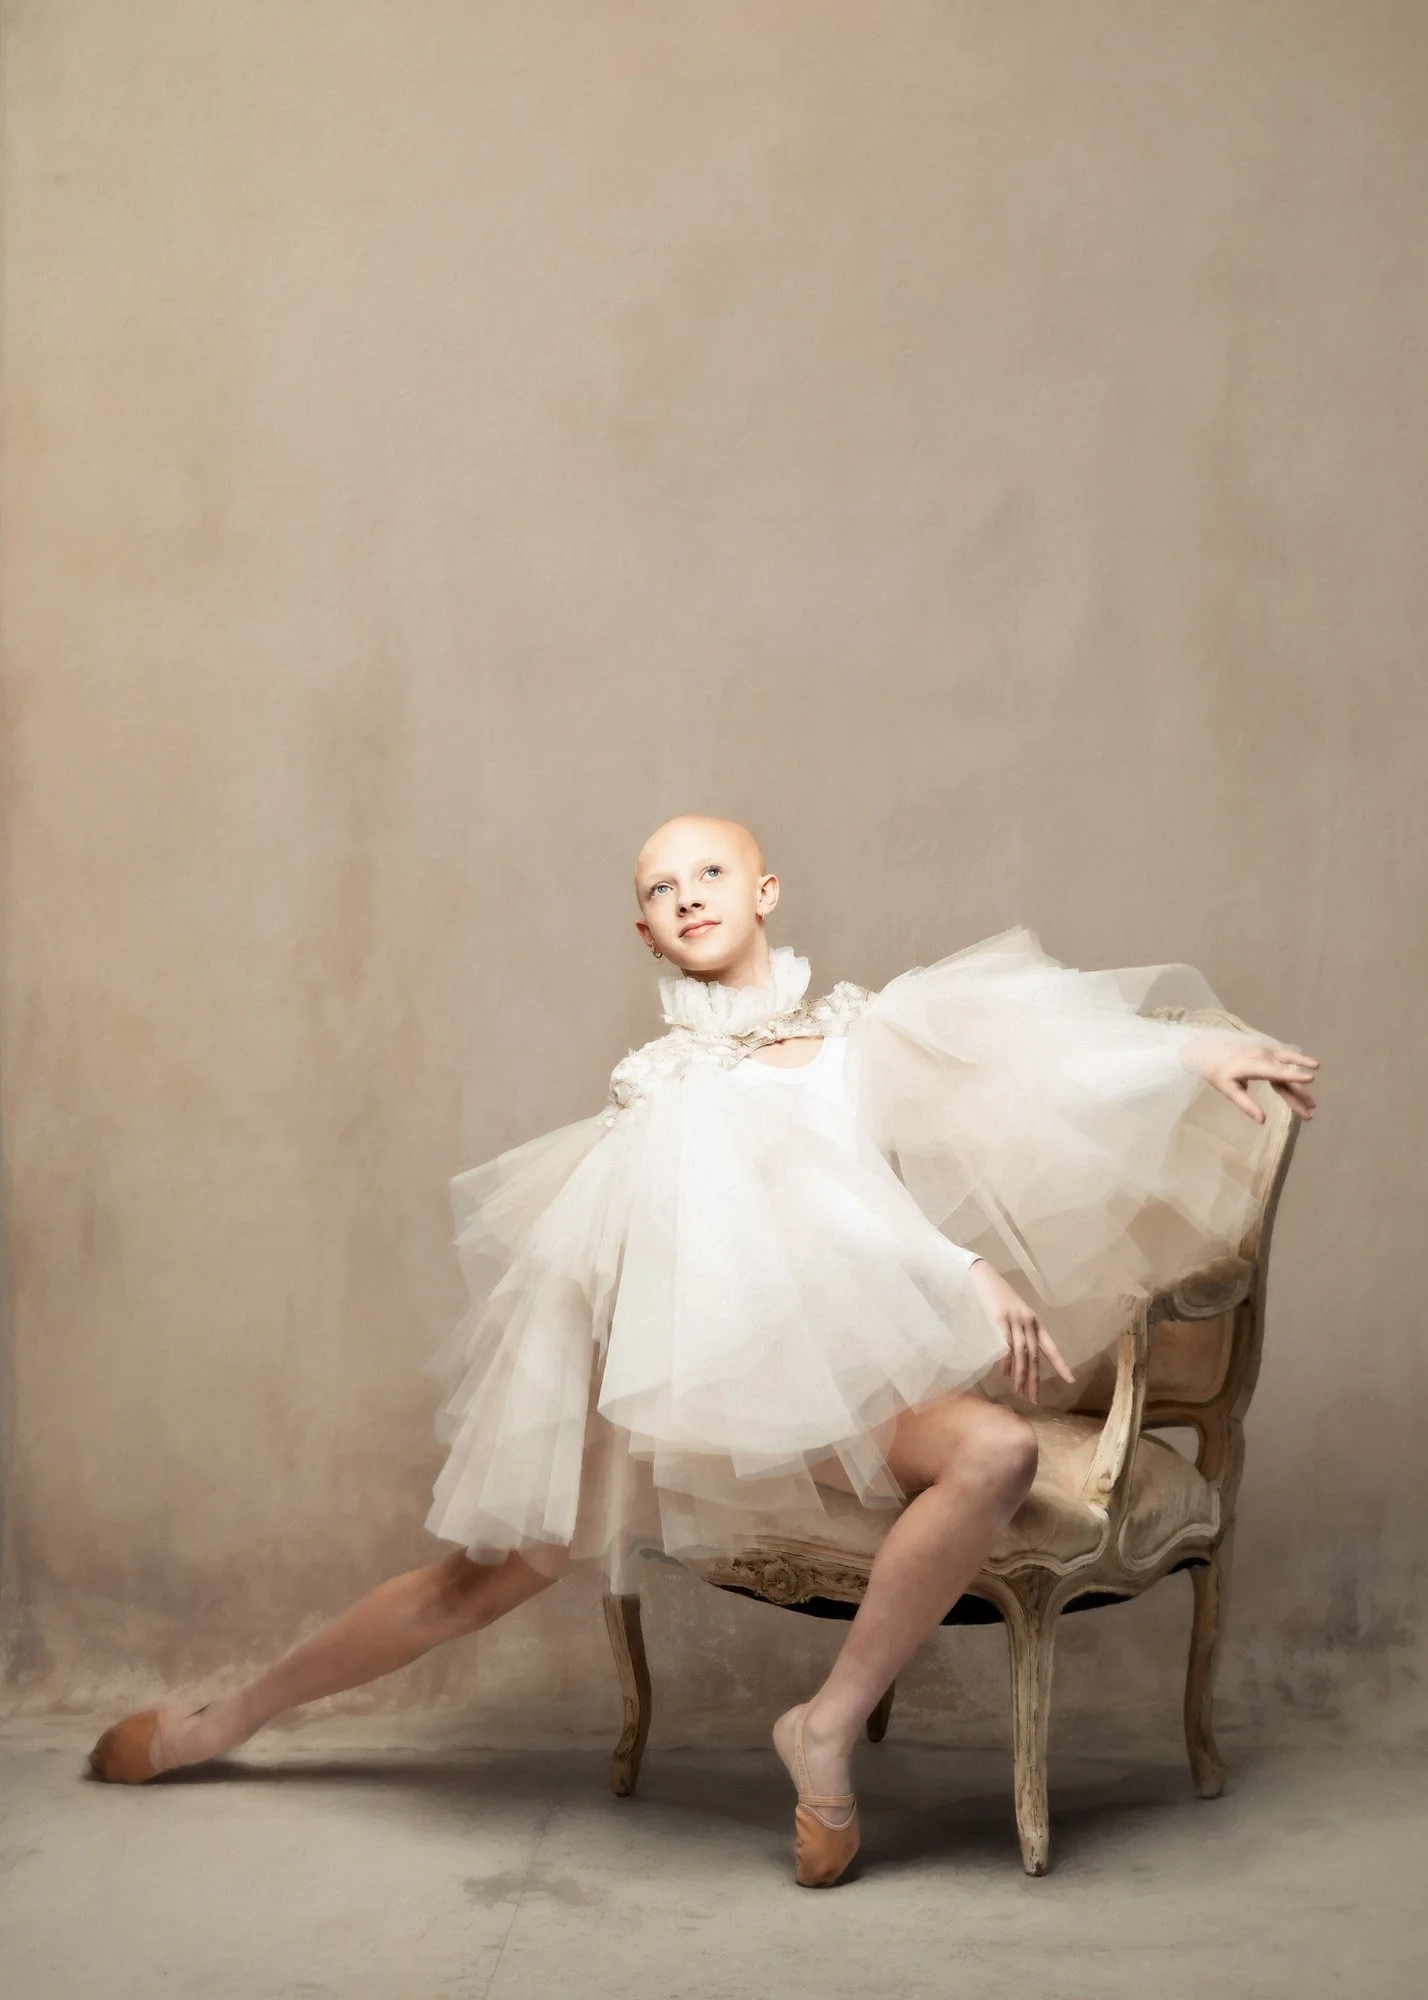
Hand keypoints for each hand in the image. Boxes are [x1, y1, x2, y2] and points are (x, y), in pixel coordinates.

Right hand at [968, 1259, 1073, 1404]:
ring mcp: (1014, 1320)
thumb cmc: (996, 1297)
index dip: (1061, 1364)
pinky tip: (1006, 1374)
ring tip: (1019, 1392)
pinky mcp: (999, 1319)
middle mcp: (1028, 1322)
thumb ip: (1017, 1335)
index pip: (1051, 1347)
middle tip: (1034, 1400)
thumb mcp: (1013, 1314)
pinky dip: (1007, 1361)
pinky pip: (1006, 1345)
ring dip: (1021, 1375)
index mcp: (1034, 1322)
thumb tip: (1014, 1363)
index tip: (1070, 1381)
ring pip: (1022, 1353)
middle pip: (1035, 1356)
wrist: (982, 1276)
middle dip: (1035, 1380)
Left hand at [1183, 1033, 1319, 1123]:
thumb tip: (1263, 1121)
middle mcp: (1262, 1055)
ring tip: (1317, 1078)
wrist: (1207, 1048)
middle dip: (1300, 1093)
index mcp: (1252, 1066)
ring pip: (1288, 1063)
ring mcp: (1266, 1049)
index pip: (1277, 1073)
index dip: (1294, 1076)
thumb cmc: (1217, 1071)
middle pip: (1285, 1075)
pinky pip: (1285, 1055)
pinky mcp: (1267, 1047)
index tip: (1311, 1078)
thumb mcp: (1228, 1089)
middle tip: (1311, 1110)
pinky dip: (1297, 1060)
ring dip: (1302, 1074)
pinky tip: (1308, 1064)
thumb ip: (1246, 1104)